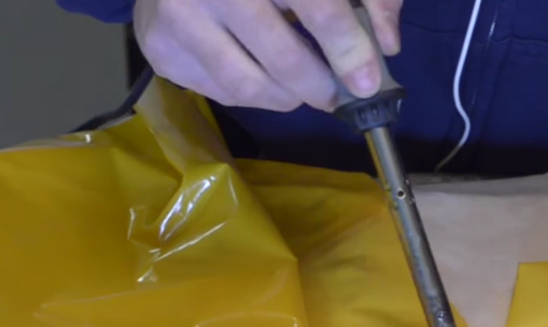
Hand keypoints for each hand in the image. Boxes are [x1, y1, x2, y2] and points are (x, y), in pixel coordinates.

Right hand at [134, 0, 401, 111]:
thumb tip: (388, 44)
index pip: (316, 6)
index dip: (349, 48)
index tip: (368, 81)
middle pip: (282, 57)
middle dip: (320, 85)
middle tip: (336, 93)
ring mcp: (177, 16)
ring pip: (249, 85)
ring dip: (288, 97)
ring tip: (302, 86)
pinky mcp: (159, 47)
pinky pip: (221, 92)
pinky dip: (254, 93)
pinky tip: (261, 71)